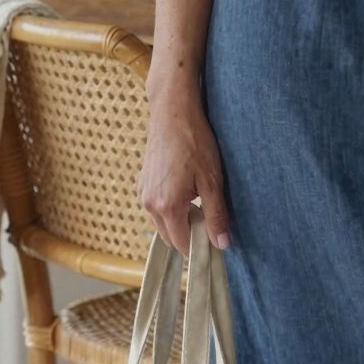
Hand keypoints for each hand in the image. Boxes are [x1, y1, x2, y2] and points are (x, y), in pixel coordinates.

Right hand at [138, 78, 232, 255]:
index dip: (198, 250)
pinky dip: (170, 209)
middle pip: (169, 236)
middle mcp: (149, 203)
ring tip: (200, 206)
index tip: (214, 248)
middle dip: (188, 237)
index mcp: (166, 206)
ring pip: (161, 222)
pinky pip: (155, 207)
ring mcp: (142, 193)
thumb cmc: (195, 143)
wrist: (172, 113)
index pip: (181, 244)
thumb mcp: (212, 181)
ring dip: (179, 222)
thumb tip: (221, 244)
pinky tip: (187, 194)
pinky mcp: (142, 183)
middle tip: (210, 227)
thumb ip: (216, 215)